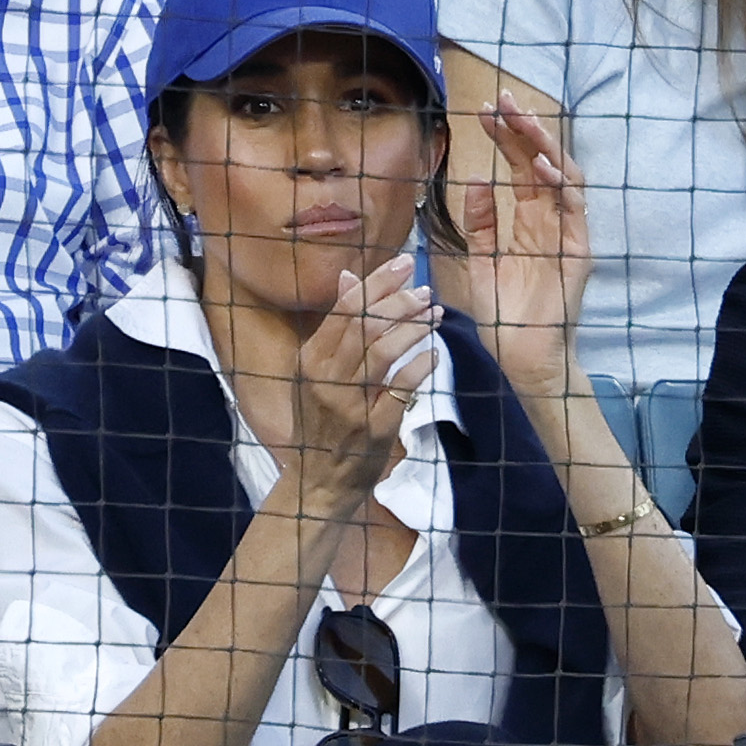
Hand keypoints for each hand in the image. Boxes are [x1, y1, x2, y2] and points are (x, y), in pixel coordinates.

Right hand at [286, 253, 441, 519]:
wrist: (318, 482)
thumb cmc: (322, 423)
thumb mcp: (318, 373)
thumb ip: (337, 328)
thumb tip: (350, 277)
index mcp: (310, 359)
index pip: (345, 308)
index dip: (377, 281)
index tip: (404, 263)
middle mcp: (325, 378)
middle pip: (366, 324)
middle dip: (400, 300)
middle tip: (425, 291)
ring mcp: (348, 403)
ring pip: (384, 350)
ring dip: (414, 327)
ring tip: (435, 314)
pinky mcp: (372, 427)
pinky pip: (402, 387)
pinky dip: (421, 364)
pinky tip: (435, 353)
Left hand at [451, 99, 592, 404]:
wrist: (521, 357)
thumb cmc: (504, 315)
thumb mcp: (480, 262)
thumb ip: (480, 223)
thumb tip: (474, 180)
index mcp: (528, 220)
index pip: (518, 167)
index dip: (505, 138)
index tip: (484, 112)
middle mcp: (550, 220)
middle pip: (541, 162)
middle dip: (524, 129)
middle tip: (503, 101)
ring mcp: (567, 233)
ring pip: (563, 177)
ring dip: (543, 146)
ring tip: (521, 121)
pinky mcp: (577, 251)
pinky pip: (573, 210)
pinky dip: (559, 184)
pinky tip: (538, 166)